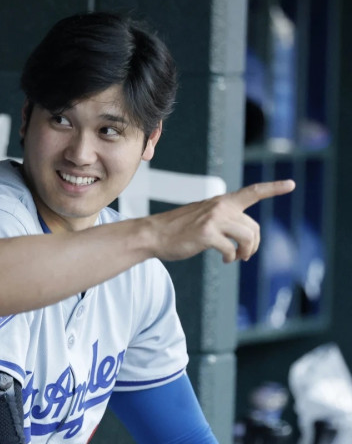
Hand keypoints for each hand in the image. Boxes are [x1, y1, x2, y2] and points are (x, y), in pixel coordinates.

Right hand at [146, 179, 295, 262]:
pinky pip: (231, 249)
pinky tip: (224, 259)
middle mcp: (219, 207)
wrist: (153, 234)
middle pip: (253, 226)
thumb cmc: (177, 229)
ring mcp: (213, 220)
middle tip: (244, 255)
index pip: (252, 192)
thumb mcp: (203, 216)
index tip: (290, 184)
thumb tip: (242, 237)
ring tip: (237, 258)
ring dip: (246, 252)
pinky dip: (230, 257)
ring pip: (247, 237)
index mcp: (221, 202)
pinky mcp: (206, 234)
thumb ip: (223, 219)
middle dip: (254, 244)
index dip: (273, 188)